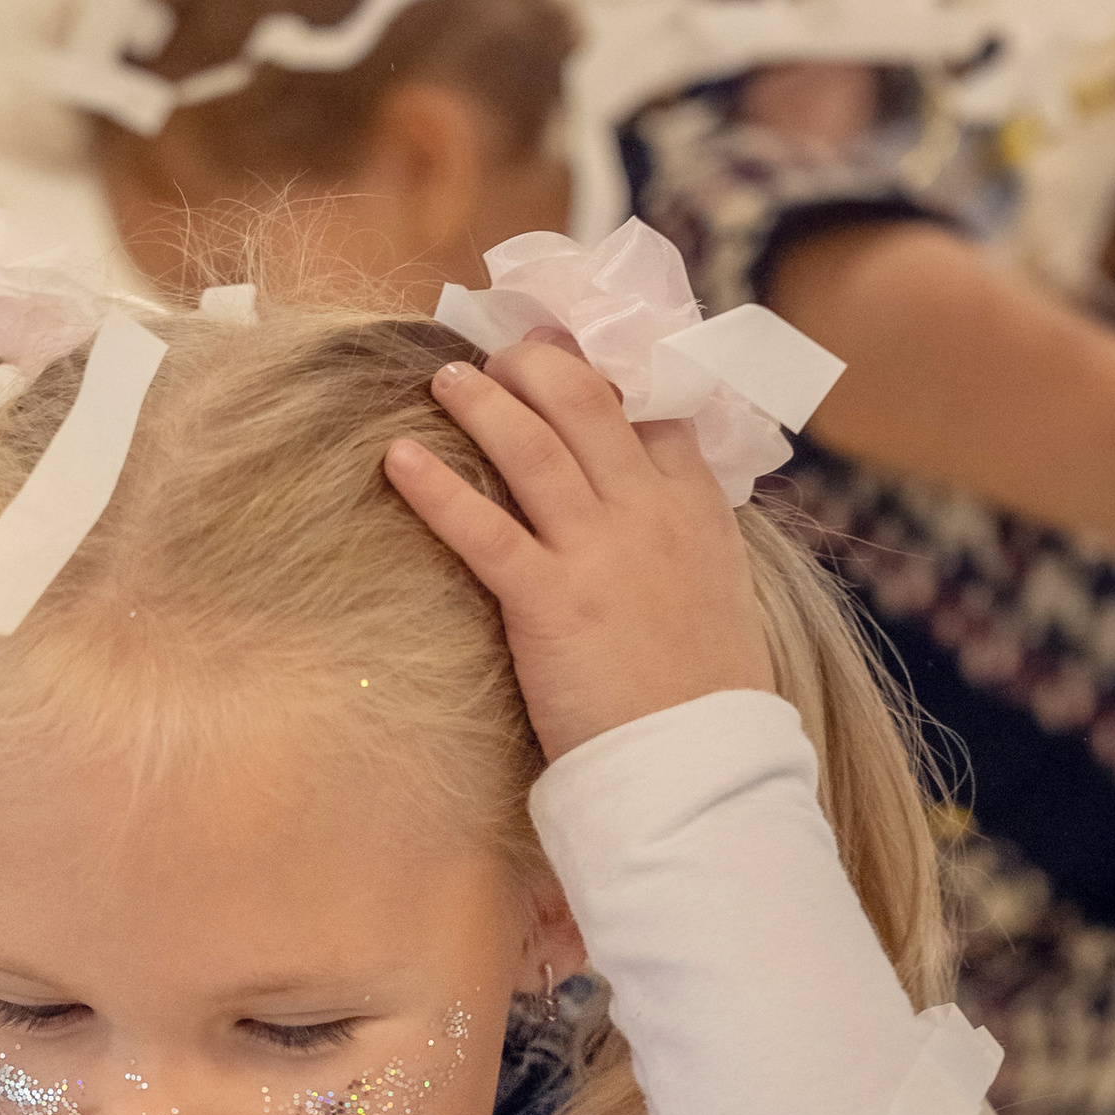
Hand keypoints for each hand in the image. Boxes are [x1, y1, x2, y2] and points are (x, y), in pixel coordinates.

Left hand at [385, 343, 772, 765]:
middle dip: (535, 366)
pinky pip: (483, 528)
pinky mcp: (547, 601)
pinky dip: (435, 488)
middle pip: (586, 403)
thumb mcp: (718, 591)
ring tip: (445, 380)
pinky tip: (397, 459)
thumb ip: (685, 538)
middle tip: (498, 355)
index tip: (570, 352)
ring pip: (532, 447)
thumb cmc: (704, 691)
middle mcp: (647, 513)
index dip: (607, 371)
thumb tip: (653, 513)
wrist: (697, 762)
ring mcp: (598, 552)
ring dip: (482, 403)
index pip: (653, 409)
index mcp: (694, 508)